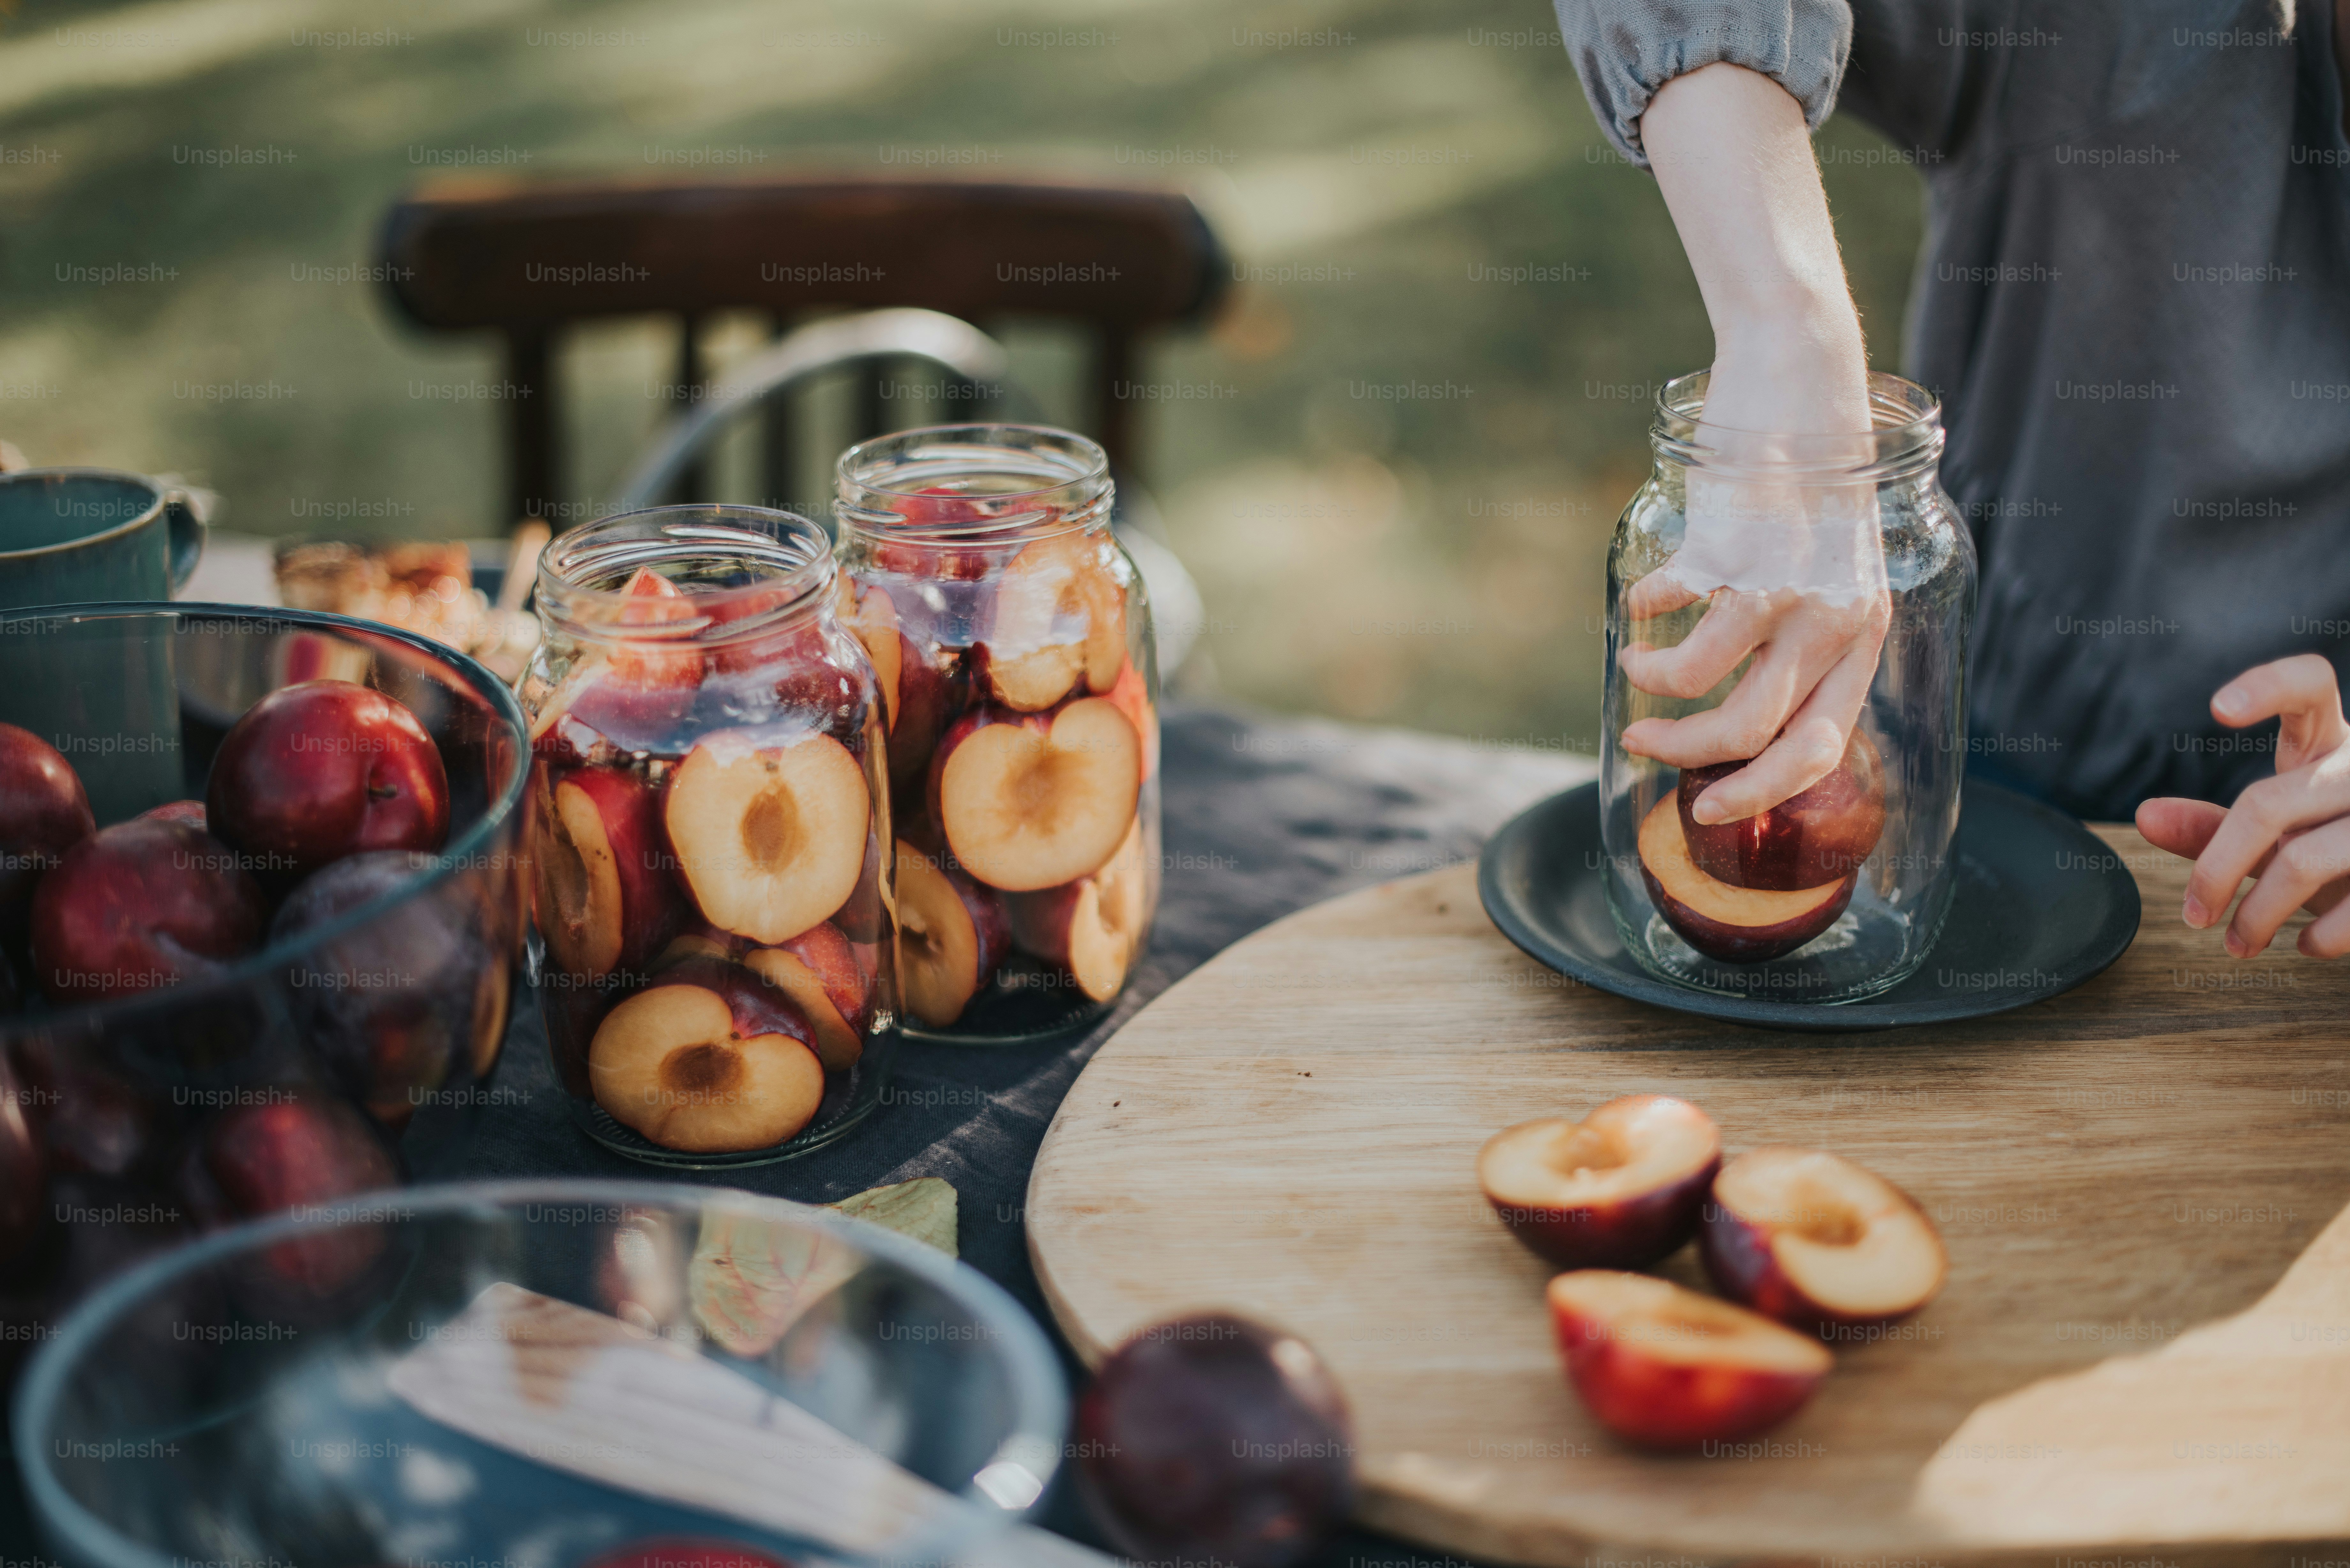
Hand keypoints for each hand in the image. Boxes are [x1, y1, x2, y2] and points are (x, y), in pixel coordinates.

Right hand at [1618, 327, 1889, 823]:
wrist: (1802, 379)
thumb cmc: (1809, 475)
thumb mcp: (1829, 567)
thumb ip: (1800, 632)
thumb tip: (1739, 700)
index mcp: (1863, 634)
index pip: (1819, 749)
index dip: (1759, 793)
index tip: (1706, 806)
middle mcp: (1832, 620)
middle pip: (1753, 733)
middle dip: (1686, 754)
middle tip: (1647, 743)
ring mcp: (1783, 586)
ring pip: (1703, 688)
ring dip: (1656, 688)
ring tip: (1639, 665)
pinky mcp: (1732, 551)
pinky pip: (1670, 610)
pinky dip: (1645, 612)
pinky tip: (1644, 598)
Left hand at [2136, 654, 2349, 956]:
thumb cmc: (2332, 848)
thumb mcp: (2278, 832)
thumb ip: (2213, 826)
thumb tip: (2146, 816)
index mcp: (2330, 743)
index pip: (2311, 686)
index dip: (2269, 686)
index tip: (2217, 709)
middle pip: (2266, 805)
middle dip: (2216, 870)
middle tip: (2194, 917)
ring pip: (2304, 860)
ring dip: (2258, 916)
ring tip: (2237, 946)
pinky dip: (2322, 937)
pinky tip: (2305, 947)